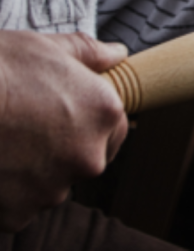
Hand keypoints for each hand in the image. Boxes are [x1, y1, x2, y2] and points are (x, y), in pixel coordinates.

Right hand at [0, 32, 128, 231]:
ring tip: (8, 142)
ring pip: (53, 183)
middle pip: (86, 158)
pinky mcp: (19, 213)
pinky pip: (20, 205)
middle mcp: (89, 156)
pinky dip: (8, 192)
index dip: (92, 121)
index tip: (69, 116)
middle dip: (66, 147)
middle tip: (32, 127)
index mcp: (104, 113)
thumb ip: (90, 54)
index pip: (116, 128)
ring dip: (37, 171)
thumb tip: (115, 53)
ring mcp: (54, 189)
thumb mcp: (49, 47)